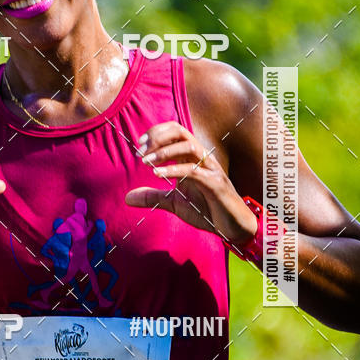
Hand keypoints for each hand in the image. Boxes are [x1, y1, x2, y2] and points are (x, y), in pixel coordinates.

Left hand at [125, 121, 256, 246]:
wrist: (233, 228)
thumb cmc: (207, 211)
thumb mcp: (174, 203)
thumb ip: (152, 197)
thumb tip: (127, 198)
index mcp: (192, 157)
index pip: (174, 131)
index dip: (155, 133)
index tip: (138, 146)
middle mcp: (202, 158)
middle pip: (180, 131)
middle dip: (157, 137)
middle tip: (139, 152)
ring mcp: (210, 169)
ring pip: (188, 147)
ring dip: (164, 152)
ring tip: (145, 162)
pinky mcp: (215, 184)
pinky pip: (193, 170)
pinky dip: (174, 170)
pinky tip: (157, 175)